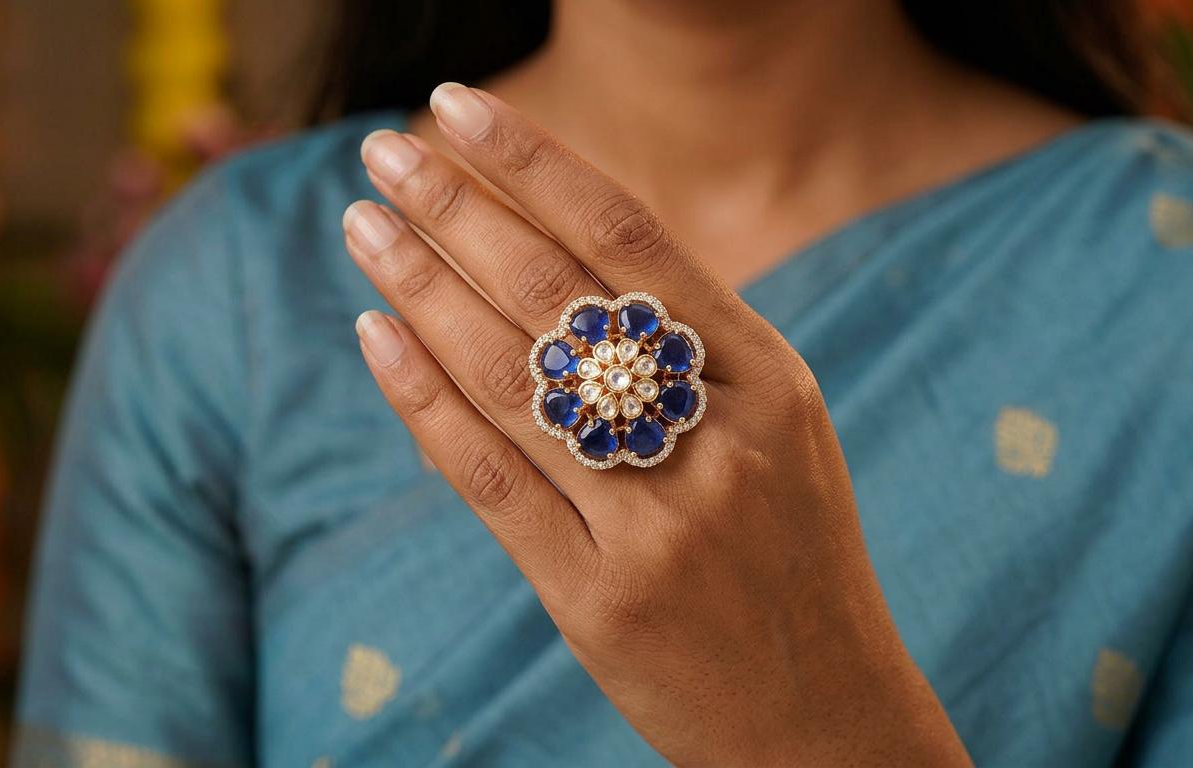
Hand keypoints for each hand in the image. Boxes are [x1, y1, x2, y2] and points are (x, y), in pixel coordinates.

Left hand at [343, 83, 968, 765]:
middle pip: (559, 294)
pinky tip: (377, 336)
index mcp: (773, 381)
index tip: (461, 105)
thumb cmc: (795, 562)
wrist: (826, 721)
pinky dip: (424, 401)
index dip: (537, 163)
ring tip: (365, 226)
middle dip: (459, 209)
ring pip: (512, 379)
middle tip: (383, 151)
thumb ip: (694, 349)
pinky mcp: (596, 599)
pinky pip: (491, 479)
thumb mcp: (780, 434)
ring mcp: (657, 524)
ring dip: (422, 289)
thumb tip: (559, 253)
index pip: (633, 238)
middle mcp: (718, 440)